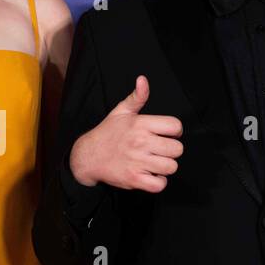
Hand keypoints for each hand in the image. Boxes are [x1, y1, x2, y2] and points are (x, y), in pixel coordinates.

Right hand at [69, 75, 182, 191]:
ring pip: (171, 167)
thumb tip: (143, 80)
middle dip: (171, 151)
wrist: (87, 156)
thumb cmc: (107, 134)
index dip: (174, 132)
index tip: (166, 135)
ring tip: (154, 163)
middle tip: (159, 151)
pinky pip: (160, 184)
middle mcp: (140, 142)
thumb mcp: (120, 112)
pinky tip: (151, 175)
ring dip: (165, 167)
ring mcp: (137, 161)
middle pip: (177, 149)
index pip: (175, 126)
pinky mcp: (134, 178)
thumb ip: (137, 97)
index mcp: (140, 124)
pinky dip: (159, 182)